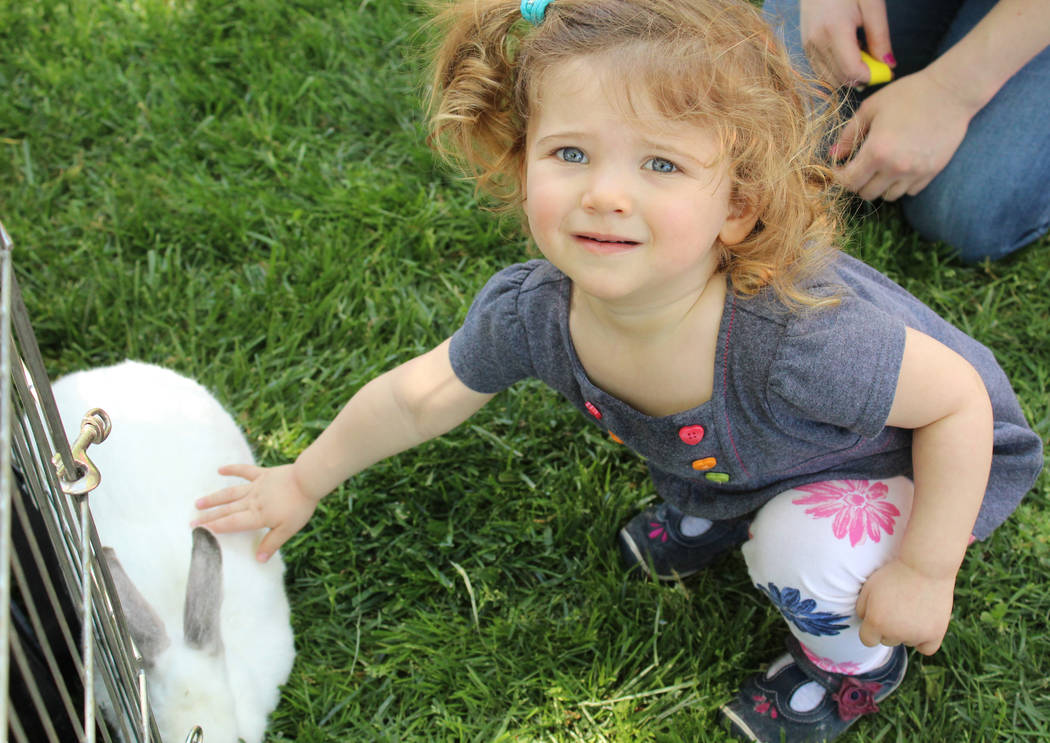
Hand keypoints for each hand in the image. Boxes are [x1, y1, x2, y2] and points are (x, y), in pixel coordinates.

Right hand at [193, 463, 319, 561]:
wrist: (308, 480)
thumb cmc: (300, 506)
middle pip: (227, 510)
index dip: (215, 527)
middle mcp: (252, 501)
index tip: (200, 531)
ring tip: (198, 502)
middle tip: (192, 521)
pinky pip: (245, 471)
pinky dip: (233, 469)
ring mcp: (256, 486)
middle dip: (209, 517)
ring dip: (214, 498)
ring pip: (231, 493)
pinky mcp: (263, 474)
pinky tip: (220, 470)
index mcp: (257, 515)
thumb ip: (272, 543)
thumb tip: (259, 559)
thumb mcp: (288, 529)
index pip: (232, 523)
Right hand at [800, 0, 894, 86]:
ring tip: (861, 54)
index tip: (887, 70)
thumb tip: (889, 65)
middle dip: (862, 78)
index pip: (852, 70)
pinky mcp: (805, 47)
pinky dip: (838, 70)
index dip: (872, 76)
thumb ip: (880, 36)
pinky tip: (848, 53)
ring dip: (849, 75)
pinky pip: (822, 71)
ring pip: (830, 79)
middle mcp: (816, 42)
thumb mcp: (872, 4)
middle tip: (877, 62)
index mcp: (834, 30)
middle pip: (841, 78)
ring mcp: (808, 46)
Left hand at [830, 70, 973, 200]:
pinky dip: (901, 184)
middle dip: (859, 182)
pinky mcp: (932, 173)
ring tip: (882, 167)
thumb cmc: (908, 94)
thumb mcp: (871, 108)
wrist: (951, 92)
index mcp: (877, 152)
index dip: (840, 177)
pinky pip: (909, 191)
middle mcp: (895, 168)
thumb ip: (849, 134)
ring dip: (881, 185)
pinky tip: (901, 166)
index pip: (849, 182)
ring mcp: (915, 173)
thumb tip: (834, 155)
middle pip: (867, 194)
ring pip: (888, 196)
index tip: (840, 169)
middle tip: (860, 167)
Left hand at [856, 558, 954, 654]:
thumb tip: (865, 622)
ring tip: (911, 608)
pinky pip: (926, 648)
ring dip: (906, 632)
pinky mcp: (935, 634)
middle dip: (888, 628)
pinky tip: (922, 626)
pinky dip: (923, 640)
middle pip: (887, 640)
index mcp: (876, 622)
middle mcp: (895, 633)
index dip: (870, 628)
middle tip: (896, 607)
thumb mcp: (868, 588)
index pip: (867, 639)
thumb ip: (861, 609)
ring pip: (907, 641)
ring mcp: (916, 635)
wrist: (925, 566)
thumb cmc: (894, 574)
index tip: (876, 616)